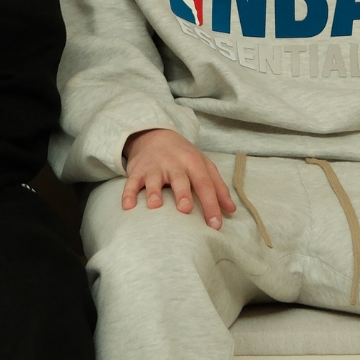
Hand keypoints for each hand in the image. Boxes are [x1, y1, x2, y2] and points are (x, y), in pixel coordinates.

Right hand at [121, 128, 235, 228]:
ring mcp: (155, 167)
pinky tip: (128, 206)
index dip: (211, 204)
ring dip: (154, 192)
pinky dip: (128, 193)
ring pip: (154, 180)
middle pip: (180, 179)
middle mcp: (174, 164)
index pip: (205, 184)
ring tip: (155, 206)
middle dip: (182, 193)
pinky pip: (132, 182)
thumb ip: (218, 188)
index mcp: (194, 163)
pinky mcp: (138, 170)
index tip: (216, 225)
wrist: (155, 135)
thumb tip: (231, 210)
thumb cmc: (184, 157)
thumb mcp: (204, 166)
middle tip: (185, 209)